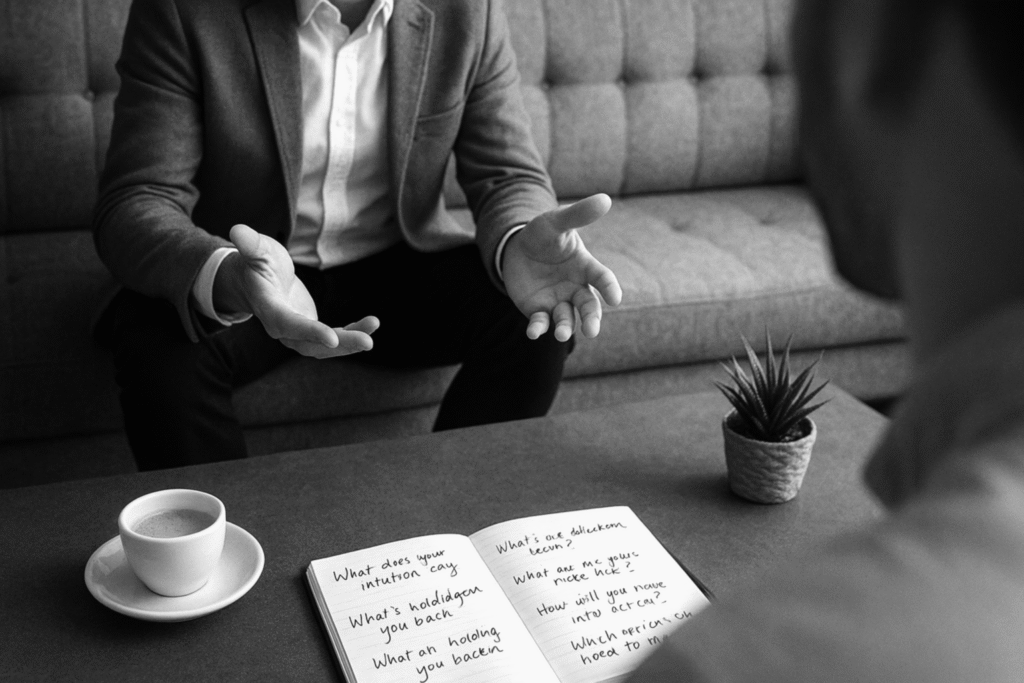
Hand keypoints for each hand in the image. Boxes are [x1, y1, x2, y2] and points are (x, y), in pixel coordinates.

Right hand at [214, 224, 378, 358]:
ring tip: (373, 327)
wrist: (254, 280)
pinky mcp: (310, 331)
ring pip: (324, 347)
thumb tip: (237, 230)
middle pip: (310, 344)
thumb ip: (250, 244)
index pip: (288, 324)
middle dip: (340, 345)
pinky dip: (352, 332)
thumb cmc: (257, 262)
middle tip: (367, 342)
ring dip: (350, 342)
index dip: (310, 332)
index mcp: (268, 308)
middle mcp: (281, 327)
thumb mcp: (256, 249)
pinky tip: (370, 325)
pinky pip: (333, 338)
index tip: (333, 338)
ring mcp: (296, 333)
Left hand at [502, 194, 621, 340]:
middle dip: (592, 319)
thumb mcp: (557, 222)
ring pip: (567, 318)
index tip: (615, 298)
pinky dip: (538, 328)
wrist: (517, 248)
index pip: (603, 279)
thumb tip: (605, 199)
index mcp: (586, 267)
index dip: (610, 288)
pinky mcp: (538, 310)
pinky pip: (541, 322)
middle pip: (589, 306)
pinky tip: (533, 333)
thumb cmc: (543, 234)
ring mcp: (558, 301)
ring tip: (561, 334)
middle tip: (592, 330)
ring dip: (565, 327)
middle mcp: (576, 288)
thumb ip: (578, 214)